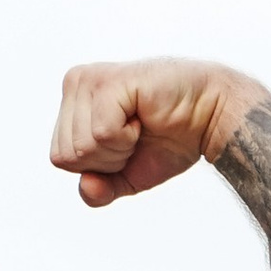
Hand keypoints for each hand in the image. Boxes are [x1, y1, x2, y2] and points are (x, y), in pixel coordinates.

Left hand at [49, 59, 263, 210]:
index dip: (97, 166)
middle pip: (66, 155)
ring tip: (140, 124)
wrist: (210, 118)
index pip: (60, 158)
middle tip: (135, 134)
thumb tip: (87, 186)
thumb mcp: (126, 176)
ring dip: (118, 148)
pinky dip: (126, 138)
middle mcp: (76, 84)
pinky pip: (101, 134)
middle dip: (106, 159)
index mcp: (72, 103)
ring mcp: (90, 80)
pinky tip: (143, 117)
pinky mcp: (110, 82)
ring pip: (81, 146)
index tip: (127, 143)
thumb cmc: (170, 140)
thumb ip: (99, 190)